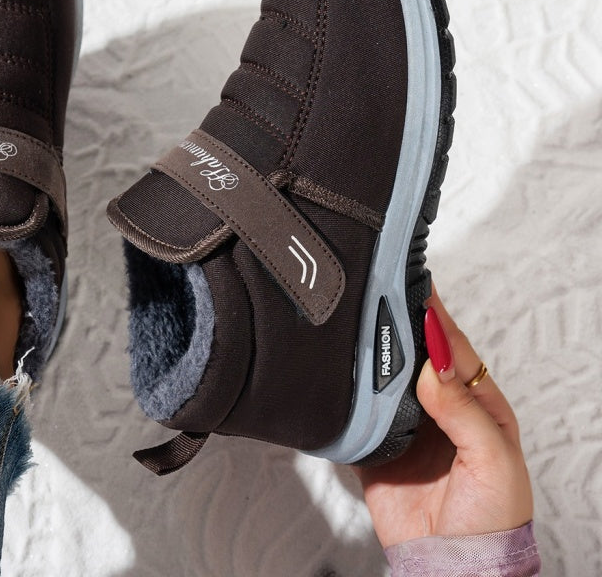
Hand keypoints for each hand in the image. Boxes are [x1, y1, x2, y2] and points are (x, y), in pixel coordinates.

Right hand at [353, 286, 533, 547]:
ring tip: (354, 323)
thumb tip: (431, 366)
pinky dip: (347, 392)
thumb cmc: (491, 518)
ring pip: (384, 376)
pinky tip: (339, 372)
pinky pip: (358, 410)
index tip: (414, 286)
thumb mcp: (494, 459)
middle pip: (414, 355)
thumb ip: (463, 410)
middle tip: (376, 293)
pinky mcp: (377, 444)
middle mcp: (438, 408)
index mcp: (475, 403)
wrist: (451, 565)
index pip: (451, 347)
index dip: (433, 316)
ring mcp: (406, 424)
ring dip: (371, 352)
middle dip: (397, 325)